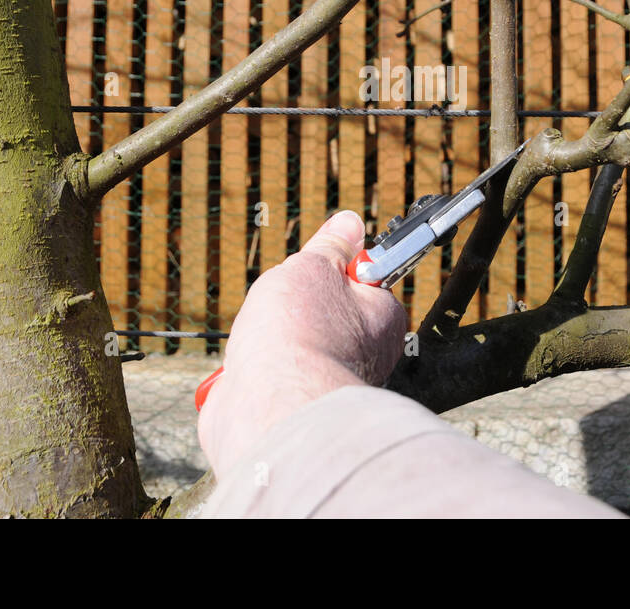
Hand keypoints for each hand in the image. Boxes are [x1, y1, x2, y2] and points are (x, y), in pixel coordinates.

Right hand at [196, 210, 407, 475]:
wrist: (269, 406)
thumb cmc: (299, 332)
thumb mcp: (315, 267)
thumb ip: (330, 246)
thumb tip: (351, 223)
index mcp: (381, 317)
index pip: (361, 281)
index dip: (330, 269)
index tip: (313, 269)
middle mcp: (364, 354)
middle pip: (322, 312)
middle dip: (291, 306)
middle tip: (281, 306)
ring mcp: (326, 382)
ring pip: (291, 345)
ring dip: (267, 339)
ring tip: (263, 339)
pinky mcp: (292, 407)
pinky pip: (269, 378)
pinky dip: (252, 373)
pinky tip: (247, 371)